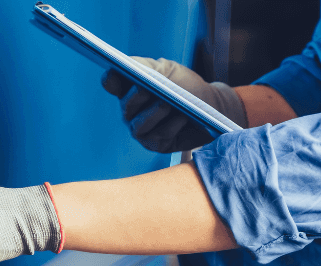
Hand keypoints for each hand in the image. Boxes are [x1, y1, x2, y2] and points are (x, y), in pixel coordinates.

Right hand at [102, 57, 247, 153]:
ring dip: (155, 113)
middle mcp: (131, 112)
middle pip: (126, 106)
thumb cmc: (185, 85)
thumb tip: (127, 65)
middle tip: (145, 89)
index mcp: (129, 89)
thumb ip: (147, 66)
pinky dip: (173, 126)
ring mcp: (143, 130)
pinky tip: (184, 117)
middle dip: (136, 97)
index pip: (111, 83)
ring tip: (167, 104)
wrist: (209, 104)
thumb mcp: (168, 70)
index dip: (111, 79)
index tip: (114, 71)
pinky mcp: (158, 145)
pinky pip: (162, 136)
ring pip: (141, 125)